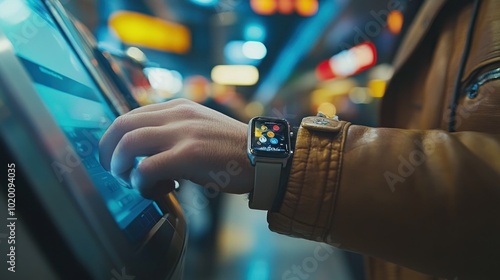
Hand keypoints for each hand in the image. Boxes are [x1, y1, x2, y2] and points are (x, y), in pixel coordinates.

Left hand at [99, 98, 253, 197]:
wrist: (263, 155)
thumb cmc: (231, 148)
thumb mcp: (199, 128)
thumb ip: (174, 132)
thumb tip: (147, 153)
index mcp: (178, 107)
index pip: (130, 115)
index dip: (116, 139)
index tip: (119, 159)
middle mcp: (177, 114)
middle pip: (121, 125)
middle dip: (108, 151)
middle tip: (114, 171)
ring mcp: (182, 133)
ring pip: (128, 143)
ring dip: (120, 166)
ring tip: (131, 181)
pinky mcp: (189, 154)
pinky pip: (147, 167)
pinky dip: (141, 182)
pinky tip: (155, 189)